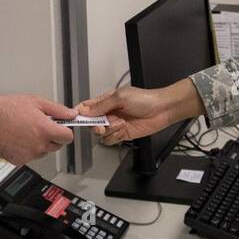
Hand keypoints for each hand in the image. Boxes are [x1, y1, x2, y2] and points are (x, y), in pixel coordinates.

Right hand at [0, 95, 75, 164]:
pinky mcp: (19, 161)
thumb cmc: (6, 109)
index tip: (61, 127)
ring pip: (43, 151)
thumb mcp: (36, 102)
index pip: (68, 137)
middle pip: (57, 146)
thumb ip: (57, 110)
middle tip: (39, 125)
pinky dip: (27, 150)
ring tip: (26, 131)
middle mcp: (38, 145)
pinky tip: (18, 138)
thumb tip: (71, 114)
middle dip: (52, 137)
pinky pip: (30, 156)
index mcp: (45, 130)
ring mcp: (29, 155)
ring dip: (40, 144)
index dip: (65, 131)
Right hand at [76, 80, 202, 145]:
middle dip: (96, 125)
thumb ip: (102, 105)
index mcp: (106, 101)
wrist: (162, 110)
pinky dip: (115, 136)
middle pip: (91, 123)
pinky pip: (110, 140)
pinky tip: (124, 129)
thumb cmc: (145, 99)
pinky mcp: (121, 134)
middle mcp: (108, 113)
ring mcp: (115, 125)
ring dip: (110, 130)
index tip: (76, 118)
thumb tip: (85, 111)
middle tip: (103, 123)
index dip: (79, 113)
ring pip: (100, 134)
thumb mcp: (120, 97)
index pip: (86, 108)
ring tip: (121, 123)